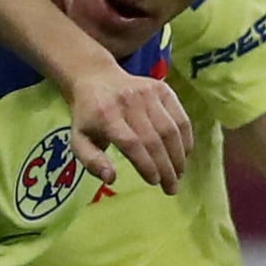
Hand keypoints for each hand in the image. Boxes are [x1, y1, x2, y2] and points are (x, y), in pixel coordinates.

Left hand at [64, 65, 190, 193]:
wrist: (96, 79)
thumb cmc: (88, 117)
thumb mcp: (78, 140)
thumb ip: (92, 161)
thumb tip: (111, 179)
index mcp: (106, 115)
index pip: (132, 143)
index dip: (146, 164)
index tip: (154, 182)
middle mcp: (130, 102)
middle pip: (154, 139)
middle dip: (166, 167)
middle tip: (172, 187)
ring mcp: (149, 93)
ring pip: (171, 129)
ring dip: (178, 155)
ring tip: (179, 174)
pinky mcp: (163, 89)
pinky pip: (180, 117)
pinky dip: (186, 138)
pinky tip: (184, 154)